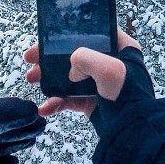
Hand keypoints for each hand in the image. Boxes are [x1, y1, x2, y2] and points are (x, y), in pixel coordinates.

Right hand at [24, 29, 141, 116]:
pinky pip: (69, 99)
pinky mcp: (92, 101)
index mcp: (122, 49)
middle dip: (51, 57)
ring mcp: (100, 83)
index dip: (71, 33)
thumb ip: (85, 58)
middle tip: (32, 58)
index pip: (94, 32)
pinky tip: (45, 108)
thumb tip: (72, 71)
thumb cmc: (129, 96)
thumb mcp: (107, 68)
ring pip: (68, 76)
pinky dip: (56, 102)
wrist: (132, 130)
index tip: (49, 38)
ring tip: (32, 79)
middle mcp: (111, 63)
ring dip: (48, 78)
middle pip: (75, 54)